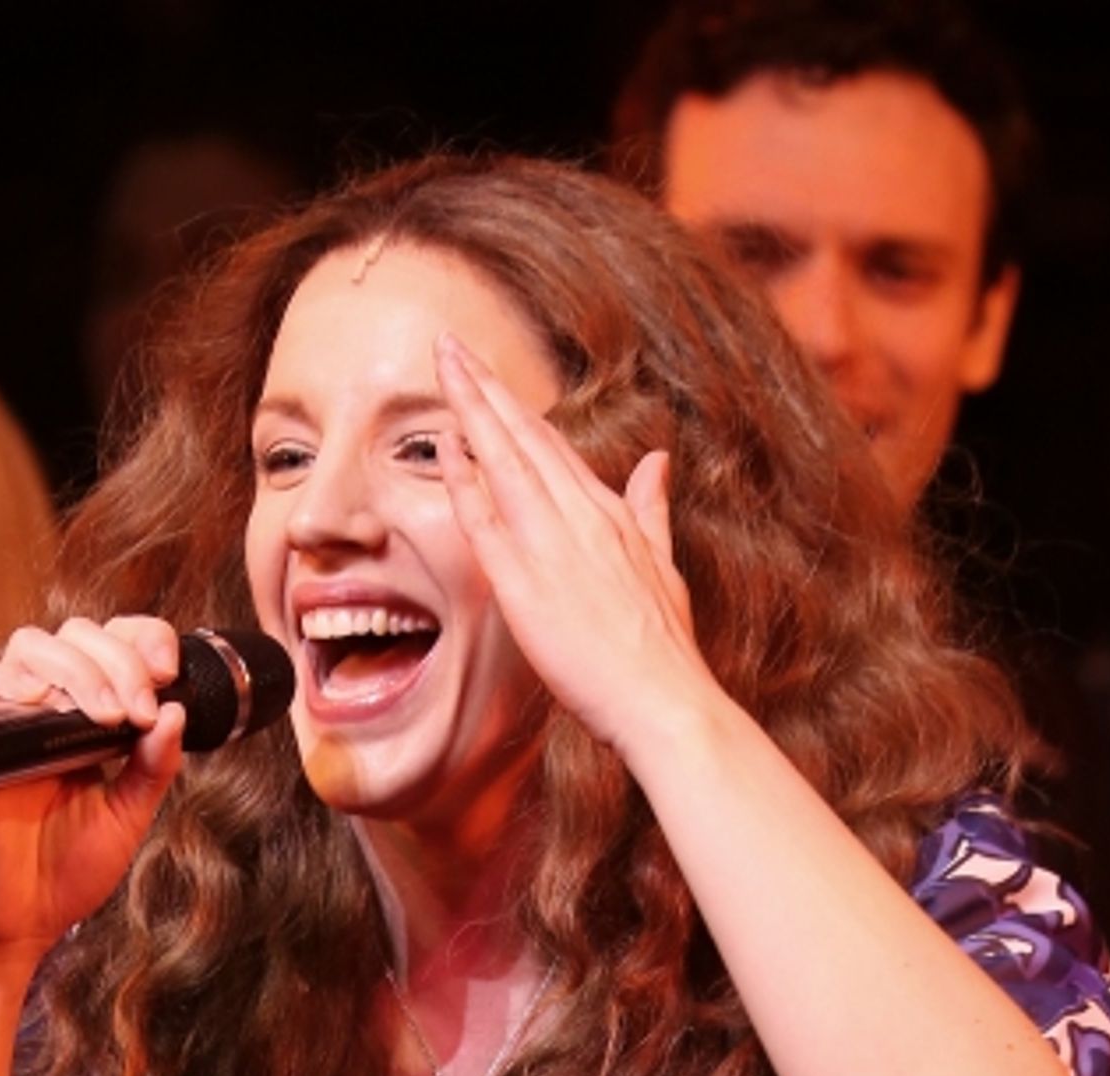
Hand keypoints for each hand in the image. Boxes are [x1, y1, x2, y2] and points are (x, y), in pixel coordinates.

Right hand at [0, 615, 186, 969]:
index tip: (169, 672)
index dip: (142, 639)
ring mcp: (7, 722)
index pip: (111, 645)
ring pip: (32, 646)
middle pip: (76, 634)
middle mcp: (46, 710)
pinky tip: (47, 705)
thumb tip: (178, 710)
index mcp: (86, 719)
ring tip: (110, 716)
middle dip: (119, 659)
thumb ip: (153, 765)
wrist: (20, 922)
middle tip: (140, 709)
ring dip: (80, 669)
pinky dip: (15, 683)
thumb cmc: (65, 871)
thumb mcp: (129, 814)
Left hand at [434, 332, 730, 764]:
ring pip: (505, 459)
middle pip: (525, 436)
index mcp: (609, 515)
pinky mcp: (525, 582)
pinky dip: (464, 477)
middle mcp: (580, 517)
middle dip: (486, 386)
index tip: (489, 375)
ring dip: (472, 408)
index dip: (517, 408)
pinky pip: (486, 518)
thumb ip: (655, 510)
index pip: (554, 447)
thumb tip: (659, 460)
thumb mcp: (666, 567)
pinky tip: (445, 443)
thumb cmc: (665, 651)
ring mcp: (552, 546)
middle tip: (450, 343)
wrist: (664, 700)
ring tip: (444, 362)